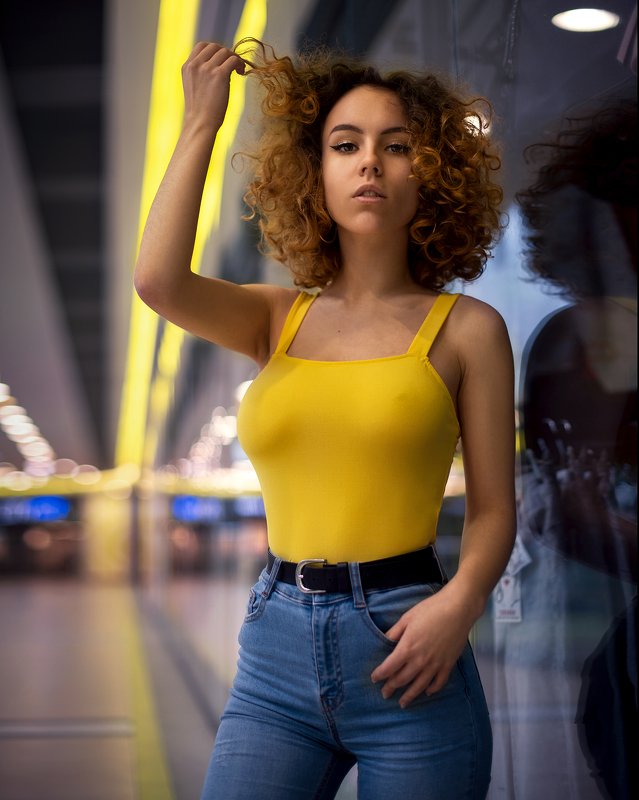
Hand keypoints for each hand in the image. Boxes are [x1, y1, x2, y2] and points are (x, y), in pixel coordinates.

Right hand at [181, 42, 245, 131]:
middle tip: (232, 65)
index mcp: (187, 66)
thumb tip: (219, 63)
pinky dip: (240, 63)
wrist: (200, 123)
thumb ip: (200, 72)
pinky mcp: (219, 75)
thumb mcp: (194, 86)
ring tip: (238, 70)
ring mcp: (207, 69)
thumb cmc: (200, 110)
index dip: (214, 50)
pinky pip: (233, 59)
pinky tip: (241, 72)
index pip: (201, 46)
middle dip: (226, 53)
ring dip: (234, 58)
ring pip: (225, 52)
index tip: (222, 60)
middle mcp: (196, 65)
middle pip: (215, 46)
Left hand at [370, 586, 473, 707]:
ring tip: (402, 703)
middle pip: (402, 679)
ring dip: (410, 695)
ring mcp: (435, 664)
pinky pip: (439, 682)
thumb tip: (384, 641)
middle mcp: (420, 660)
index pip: (389, 667)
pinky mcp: (448, 664)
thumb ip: (395, 632)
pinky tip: (427, 692)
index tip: (374, 679)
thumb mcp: (407, 618)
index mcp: (407, 647)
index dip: (380, 675)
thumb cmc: (430, 610)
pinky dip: (432, 689)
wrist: (458, 609)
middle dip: (391, 687)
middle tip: (384, 693)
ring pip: (419, 685)